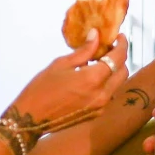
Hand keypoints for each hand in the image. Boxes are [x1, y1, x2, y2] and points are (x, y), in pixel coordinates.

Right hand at [11, 32, 127, 127]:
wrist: (31, 119)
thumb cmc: (41, 88)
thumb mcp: (61, 64)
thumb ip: (83, 51)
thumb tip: (96, 35)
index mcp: (93, 79)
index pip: (118, 58)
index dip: (122, 44)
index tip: (119, 36)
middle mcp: (102, 94)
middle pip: (123, 71)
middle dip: (120, 58)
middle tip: (108, 48)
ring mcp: (101, 106)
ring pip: (117, 84)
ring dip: (113, 71)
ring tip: (98, 62)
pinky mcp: (96, 114)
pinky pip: (108, 95)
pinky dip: (106, 84)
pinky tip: (92, 78)